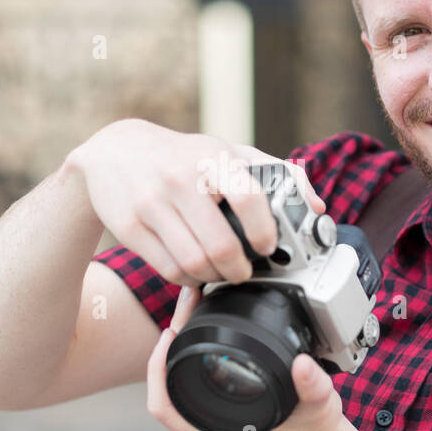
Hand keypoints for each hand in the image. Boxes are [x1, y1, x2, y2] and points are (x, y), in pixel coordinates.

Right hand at [66, 119, 325, 287]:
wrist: (114, 152)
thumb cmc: (181, 156)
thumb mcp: (225, 151)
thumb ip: (275, 173)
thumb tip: (317, 206)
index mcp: (211, 157)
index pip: (249, 197)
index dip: (265, 232)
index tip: (268, 247)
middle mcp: (180, 178)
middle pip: (221, 244)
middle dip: (239, 268)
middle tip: (244, 271)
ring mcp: (152, 204)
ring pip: (194, 262)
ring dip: (213, 277)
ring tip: (220, 272)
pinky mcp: (130, 227)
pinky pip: (169, 269)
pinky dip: (188, 279)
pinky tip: (194, 271)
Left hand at [145, 284, 347, 430]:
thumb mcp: (319, 406)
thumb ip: (313, 386)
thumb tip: (302, 365)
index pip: (162, 407)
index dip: (157, 368)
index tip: (171, 332)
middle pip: (164, 391)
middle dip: (168, 346)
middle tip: (185, 308)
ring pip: (171, 389)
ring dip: (174, 353)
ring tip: (187, 316)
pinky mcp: (209, 421)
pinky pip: (181, 391)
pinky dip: (183, 362)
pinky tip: (194, 336)